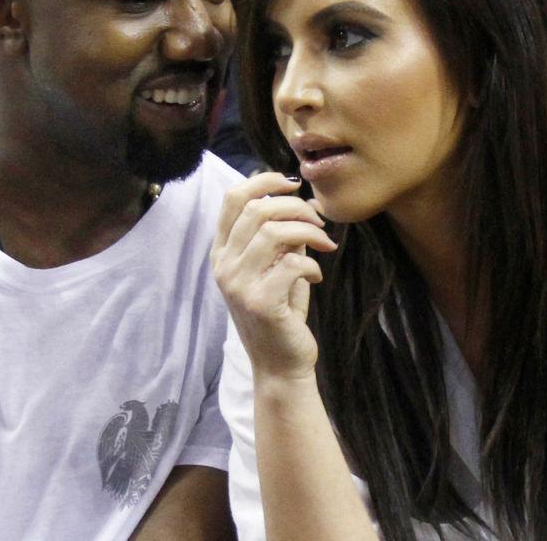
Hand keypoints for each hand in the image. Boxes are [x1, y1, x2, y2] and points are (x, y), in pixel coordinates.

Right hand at [212, 172, 337, 380]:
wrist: (281, 365)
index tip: (292, 182)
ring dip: (308, 231)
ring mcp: (238, 284)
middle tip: (319, 221)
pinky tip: (317, 277)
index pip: (232, 199)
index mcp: (222, 252)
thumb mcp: (277, 266)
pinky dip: (312, 264)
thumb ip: (282, 234)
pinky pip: (291, 264)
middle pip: (256, 209)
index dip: (263, 181)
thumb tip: (303, 201)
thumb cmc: (281, 311)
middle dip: (295, 207)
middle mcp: (224, 266)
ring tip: (324, 245)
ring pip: (272, 231)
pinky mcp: (259, 302)